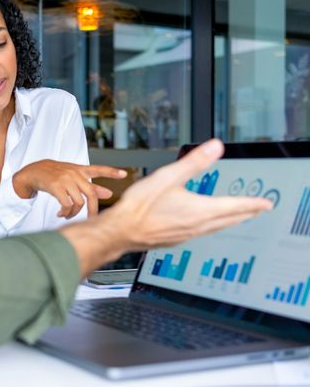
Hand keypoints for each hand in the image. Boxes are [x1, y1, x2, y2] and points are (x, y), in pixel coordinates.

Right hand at [12, 160, 126, 217]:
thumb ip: (91, 185)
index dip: (112, 172)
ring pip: (78, 202)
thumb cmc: (55, 175)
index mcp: (80, 170)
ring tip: (68, 215)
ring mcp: (65, 179)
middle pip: (91, 193)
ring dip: (74, 213)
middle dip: (93, 210)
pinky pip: (66, 204)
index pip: (98, 169)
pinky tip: (61, 214)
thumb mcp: (73, 178)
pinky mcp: (56, 186)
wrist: (33, 171)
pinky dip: (65, 213)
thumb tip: (109, 193)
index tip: (124, 174)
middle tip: (91, 220)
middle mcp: (74, 173)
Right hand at [61, 139, 272, 274]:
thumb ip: (193, 162)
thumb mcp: (168, 177)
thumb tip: (215, 147)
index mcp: (199, 210)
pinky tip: (202, 226)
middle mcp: (196, 225)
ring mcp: (186, 235)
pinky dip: (210, 227)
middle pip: (228, 220)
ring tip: (235, 218)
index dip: (252, 203)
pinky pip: (200, 233)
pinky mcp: (174, 239)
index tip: (265, 204)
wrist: (120, 231)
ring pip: (215, 228)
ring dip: (229, 221)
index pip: (234, 206)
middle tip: (257, 210)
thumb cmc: (139, 207)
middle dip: (245, 213)